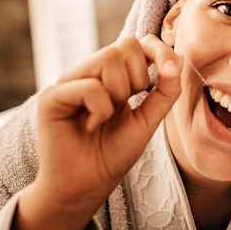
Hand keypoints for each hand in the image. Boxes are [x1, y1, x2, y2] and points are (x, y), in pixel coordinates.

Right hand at [34, 35, 181, 219]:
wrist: (86, 186)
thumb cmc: (114, 154)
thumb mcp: (148, 119)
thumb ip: (165, 90)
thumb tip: (179, 58)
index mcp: (110, 75)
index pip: (136, 43)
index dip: (158, 50)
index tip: (171, 72)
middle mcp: (88, 73)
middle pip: (124, 46)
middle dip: (138, 78)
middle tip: (126, 105)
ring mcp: (68, 82)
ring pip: (108, 58)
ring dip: (119, 93)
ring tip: (105, 117)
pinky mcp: (51, 97)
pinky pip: (89, 87)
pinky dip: (100, 110)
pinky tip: (91, 126)